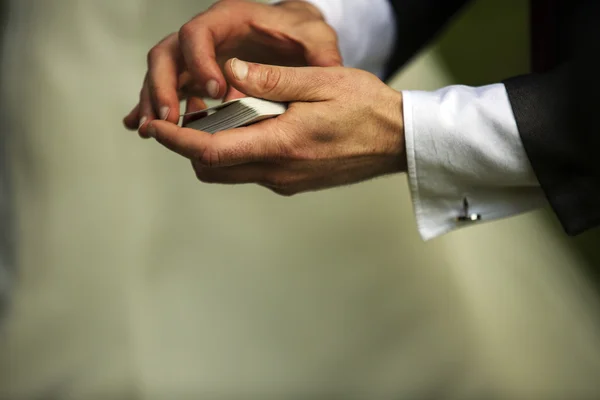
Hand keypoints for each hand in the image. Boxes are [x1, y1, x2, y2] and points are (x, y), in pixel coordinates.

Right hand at [123, 0, 341, 136]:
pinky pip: (168, 88)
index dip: (199, 61)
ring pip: (162, 73)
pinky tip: (141, 126)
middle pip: (167, 53)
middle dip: (163, 86)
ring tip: (151, 131)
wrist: (292, 36)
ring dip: (153, 101)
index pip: (198, 33)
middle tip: (170, 119)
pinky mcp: (194, 74)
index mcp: (230, 19)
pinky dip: (154, 105)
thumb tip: (321, 73)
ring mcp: (196, 56)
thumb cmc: (301, 34)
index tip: (214, 92)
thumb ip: (320, 55)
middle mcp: (206, 36)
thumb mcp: (315, 39)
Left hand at [146, 59, 405, 195]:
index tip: (154, 127)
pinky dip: (238, 152)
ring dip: (214, 149)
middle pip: (212, 169)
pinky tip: (253, 125)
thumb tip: (231, 70)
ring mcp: (286, 181)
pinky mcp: (293, 182)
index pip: (211, 150)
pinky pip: (252, 171)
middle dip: (189, 146)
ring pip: (230, 172)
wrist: (398, 141)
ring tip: (220, 115)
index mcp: (281, 144)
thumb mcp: (321, 83)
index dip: (177, 140)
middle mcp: (278, 172)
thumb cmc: (366, 109)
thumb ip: (272, 79)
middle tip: (187, 114)